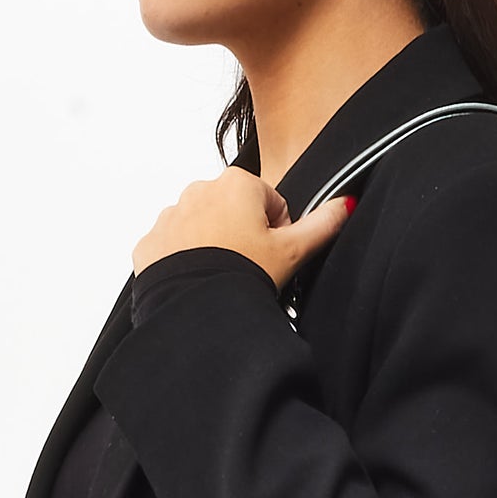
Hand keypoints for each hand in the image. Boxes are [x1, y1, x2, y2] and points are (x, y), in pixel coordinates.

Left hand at [131, 166, 354, 293]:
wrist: (197, 314)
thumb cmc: (243, 277)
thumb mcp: (293, 252)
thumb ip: (322, 224)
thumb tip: (346, 203)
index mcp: (237, 183)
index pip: (270, 203)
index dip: (277, 233)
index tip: (271, 256)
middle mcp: (199, 190)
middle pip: (233, 212)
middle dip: (242, 236)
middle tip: (249, 270)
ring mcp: (170, 216)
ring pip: (202, 229)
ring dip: (212, 248)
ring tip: (222, 279)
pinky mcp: (150, 244)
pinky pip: (172, 248)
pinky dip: (184, 263)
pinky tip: (198, 283)